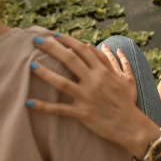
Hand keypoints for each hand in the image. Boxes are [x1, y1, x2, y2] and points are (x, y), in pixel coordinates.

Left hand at [27, 34, 156, 154]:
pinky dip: (44, 107)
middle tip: (37, 40)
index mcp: (103, 71)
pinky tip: (29, 103)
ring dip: (46, 73)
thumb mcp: (124, 78)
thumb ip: (110, 62)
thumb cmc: (127, 101)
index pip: (83, 50)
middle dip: (52, 48)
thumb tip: (93, 47)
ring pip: (62, 83)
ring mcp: (87, 97)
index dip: (68, 41)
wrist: (131, 125)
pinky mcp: (82, 113)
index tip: (55, 35)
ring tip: (31, 65)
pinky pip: (60, 109)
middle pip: (70, 60)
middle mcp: (94, 81)